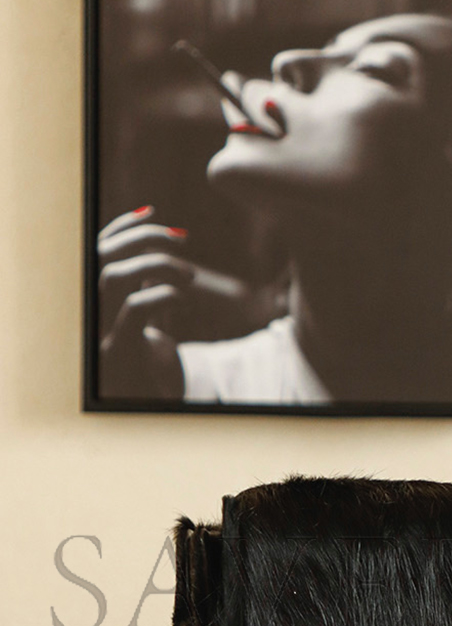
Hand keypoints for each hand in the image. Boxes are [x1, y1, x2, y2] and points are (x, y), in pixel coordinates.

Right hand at [97, 206, 260, 398]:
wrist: (148, 414)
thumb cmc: (148, 367)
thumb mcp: (147, 321)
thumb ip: (145, 287)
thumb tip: (157, 249)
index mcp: (92, 303)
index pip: (95, 249)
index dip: (121, 225)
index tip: (153, 211)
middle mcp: (86, 316)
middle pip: (100, 257)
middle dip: (142, 237)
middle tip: (183, 240)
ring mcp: (97, 335)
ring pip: (112, 278)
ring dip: (155, 265)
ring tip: (191, 275)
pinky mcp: (118, 356)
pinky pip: (134, 312)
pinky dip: (162, 295)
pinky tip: (183, 298)